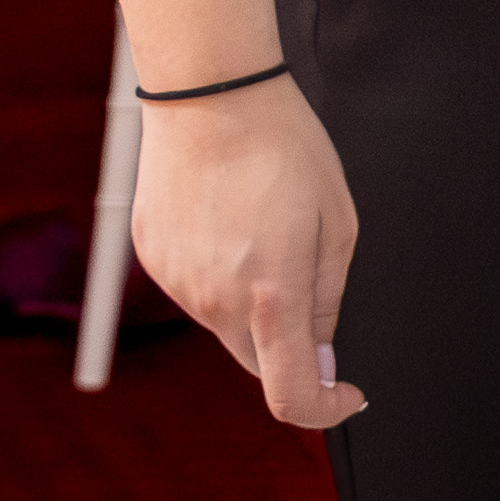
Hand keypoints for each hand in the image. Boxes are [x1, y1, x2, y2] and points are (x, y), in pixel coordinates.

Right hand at [129, 73, 369, 428]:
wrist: (208, 92)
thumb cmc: (283, 145)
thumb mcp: (339, 223)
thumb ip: (329, 301)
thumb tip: (324, 356)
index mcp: (273, 297)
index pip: (293, 396)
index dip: (326, 408)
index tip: (346, 392)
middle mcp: (218, 301)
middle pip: (257, 361)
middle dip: (289, 344)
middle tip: (304, 274)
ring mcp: (179, 282)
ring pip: (224, 323)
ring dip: (249, 301)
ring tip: (259, 226)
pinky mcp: (153, 258)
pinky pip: (194, 288)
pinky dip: (216, 273)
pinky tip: (224, 217)